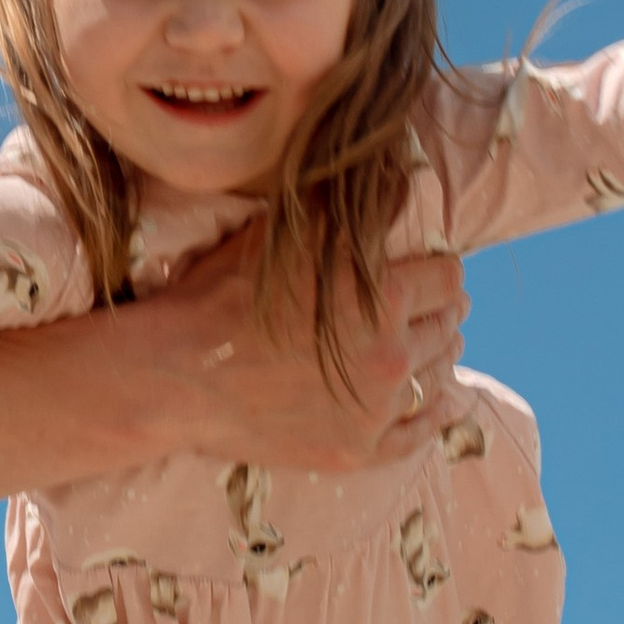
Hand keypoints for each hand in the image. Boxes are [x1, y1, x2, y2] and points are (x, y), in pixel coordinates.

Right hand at [135, 232, 469, 473]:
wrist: (176, 375)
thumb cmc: (223, 295)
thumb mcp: (287, 234)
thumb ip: (349, 210)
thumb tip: (403, 173)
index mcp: (384, 298)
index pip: (447, 279)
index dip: (439, 269)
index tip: (429, 269)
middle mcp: (391, 356)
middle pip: (447, 326)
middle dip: (439, 311)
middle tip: (426, 306)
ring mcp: (376, 411)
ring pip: (437, 377)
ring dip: (436, 356)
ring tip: (428, 346)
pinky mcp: (356, 450)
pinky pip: (419, 434)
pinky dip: (433, 413)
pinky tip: (437, 399)